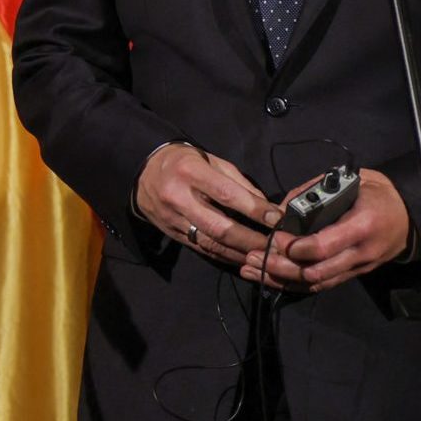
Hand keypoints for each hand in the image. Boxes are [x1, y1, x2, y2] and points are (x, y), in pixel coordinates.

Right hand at [136, 142, 280, 267]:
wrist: (144, 172)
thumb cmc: (184, 162)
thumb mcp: (211, 160)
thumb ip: (238, 182)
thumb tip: (266, 207)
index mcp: (190, 172)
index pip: (227, 195)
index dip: (254, 209)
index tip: (277, 219)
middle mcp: (179, 197)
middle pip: (219, 227)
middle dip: (251, 240)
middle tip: (275, 247)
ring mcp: (173, 219)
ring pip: (211, 243)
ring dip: (240, 253)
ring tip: (264, 258)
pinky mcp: (172, 233)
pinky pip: (202, 249)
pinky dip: (225, 256)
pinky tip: (242, 259)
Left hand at [249, 168, 411, 293]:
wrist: (408, 218)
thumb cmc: (377, 193)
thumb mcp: (350, 179)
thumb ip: (314, 190)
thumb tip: (281, 208)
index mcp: (362, 225)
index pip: (324, 246)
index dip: (295, 247)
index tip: (274, 238)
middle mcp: (361, 252)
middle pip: (316, 271)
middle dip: (281, 267)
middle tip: (254, 257)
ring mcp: (358, 268)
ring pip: (317, 283)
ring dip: (281, 280)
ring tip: (252, 271)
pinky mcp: (353, 275)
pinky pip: (323, 285)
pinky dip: (295, 285)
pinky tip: (271, 280)